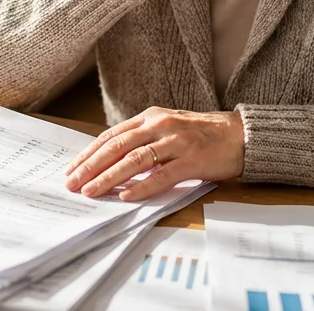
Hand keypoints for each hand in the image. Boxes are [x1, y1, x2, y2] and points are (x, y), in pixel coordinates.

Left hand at [62, 107, 244, 201]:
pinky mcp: (193, 159)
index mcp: (150, 117)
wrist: (241, 135)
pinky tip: (126, 195)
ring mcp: (177, 141)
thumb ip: (142, 140)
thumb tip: (110, 161)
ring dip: (109, 177)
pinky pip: (162, 174)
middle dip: (91, 166)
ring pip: (135, 159)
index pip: (112, 135)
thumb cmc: (202, 134)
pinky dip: (143, 186)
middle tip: (73, 183)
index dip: (89, 153)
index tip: (72, 169)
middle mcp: (160, 125)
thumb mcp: (167, 128)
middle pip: (117, 146)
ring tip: (92, 191)